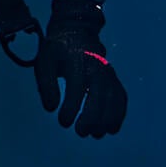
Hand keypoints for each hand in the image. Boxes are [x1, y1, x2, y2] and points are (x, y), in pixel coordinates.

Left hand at [35, 0, 126, 137]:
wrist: (76, 32)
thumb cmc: (58, 51)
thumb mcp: (45, 62)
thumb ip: (46, 84)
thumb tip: (51, 107)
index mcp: (76, 61)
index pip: (76, 87)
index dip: (71, 107)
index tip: (64, 122)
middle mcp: (95, 66)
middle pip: (99, 94)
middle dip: (92, 117)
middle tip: (80, 132)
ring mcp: (107, 72)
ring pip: (113, 97)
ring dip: (107, 119)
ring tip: (95, 134)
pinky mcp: (113, 78)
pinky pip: (121, 96)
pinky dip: (119, 113)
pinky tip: (112, 128)